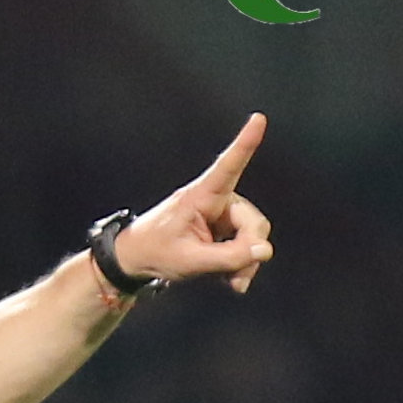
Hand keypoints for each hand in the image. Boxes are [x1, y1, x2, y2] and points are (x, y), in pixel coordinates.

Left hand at [113, 113, 274, 293]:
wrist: (138, 261)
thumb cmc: (156, 253)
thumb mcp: (190, 262)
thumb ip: (229, 258)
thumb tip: (264, 250)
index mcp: (202, 195)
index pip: (227, 167)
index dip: (245, 143)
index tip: (258, 118)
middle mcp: (217, 199)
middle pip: (252, 221)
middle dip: (250, 250)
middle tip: (238, 279)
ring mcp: (222, 215)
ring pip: (252, 237)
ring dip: (246, 262)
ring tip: (234, 283)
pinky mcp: (224, 231)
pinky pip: (245, 247)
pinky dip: (241, 265)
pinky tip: (231, 281)